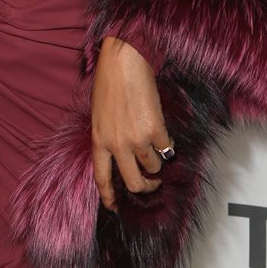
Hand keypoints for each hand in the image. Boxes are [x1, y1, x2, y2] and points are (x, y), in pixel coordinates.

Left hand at [90, 36, 171, 213]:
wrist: (124, 61)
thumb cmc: (109, 81)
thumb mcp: (98, 113)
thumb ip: (107, 136)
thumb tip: (119, 154)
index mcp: (98, 139)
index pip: (101, 178)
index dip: (108, 196)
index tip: (114, 207)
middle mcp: (117, 144)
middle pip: (133, 182)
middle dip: (146, 186)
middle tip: (151, 181)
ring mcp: (136, 139)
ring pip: (153, 166)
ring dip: (157, 160)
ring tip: (155, 143)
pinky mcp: (155, 130)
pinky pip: (166, 149)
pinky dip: (167, 145)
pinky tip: (163, 132)